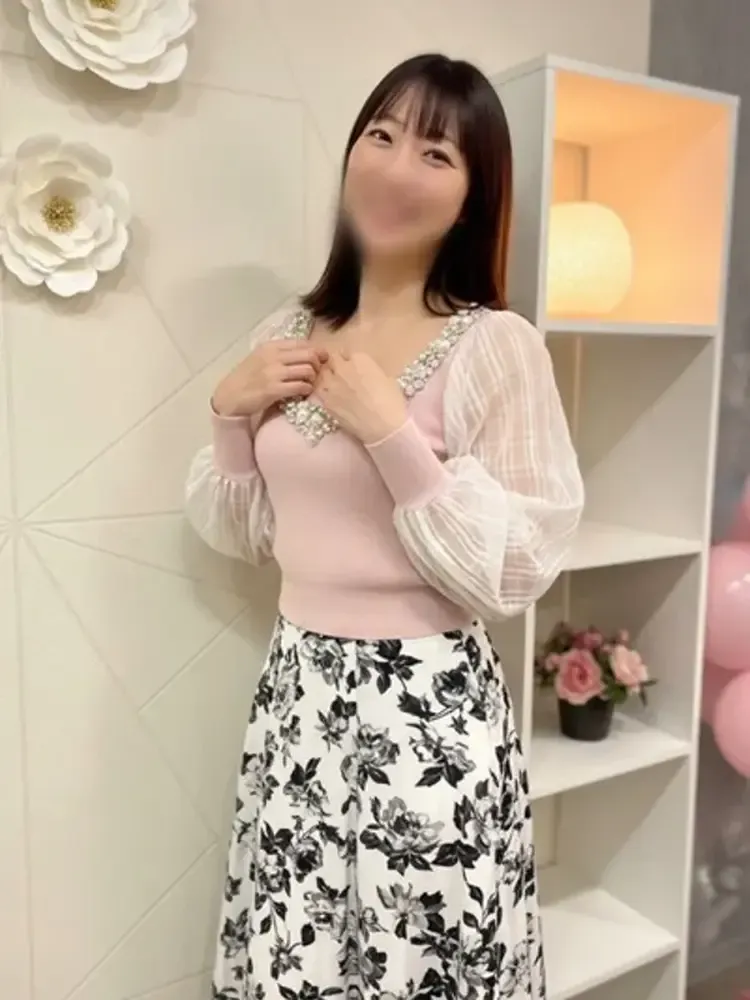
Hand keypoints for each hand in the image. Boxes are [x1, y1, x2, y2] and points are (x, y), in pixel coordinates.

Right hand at [212, 340, 327, 416]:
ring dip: (313, 378)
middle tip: (316, 373)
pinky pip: (300, 386)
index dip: (317, 350)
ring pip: (307, 370)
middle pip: (309, 355)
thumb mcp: (261, 358)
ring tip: (308, 383)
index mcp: (270, 346)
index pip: (302, 343)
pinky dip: (306, 389)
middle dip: (318, 364)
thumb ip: (280, 354)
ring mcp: (274, 373)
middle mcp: (273, 356)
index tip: (322, 358)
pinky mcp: (274, 389)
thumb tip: (306, 352)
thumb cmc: (246, 378)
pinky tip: (303, 392)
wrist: (229, 396)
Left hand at [317, 350, 407, 443]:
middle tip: (342, 376)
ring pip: (322, 375)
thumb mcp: (386, 378)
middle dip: (335, 366)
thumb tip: (365, 373)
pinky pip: (320, 392)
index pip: (346, 352)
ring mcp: (331, 385)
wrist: (383, 426)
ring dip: (327, 378)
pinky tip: (333, 400)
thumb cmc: (392, 402)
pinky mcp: (326, 401)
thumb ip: (370, 371)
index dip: (348, 359)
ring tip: (334, 387)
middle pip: (332, 361)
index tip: (351, 366)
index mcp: (359, 359)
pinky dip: (324, 393)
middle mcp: (342, 368)